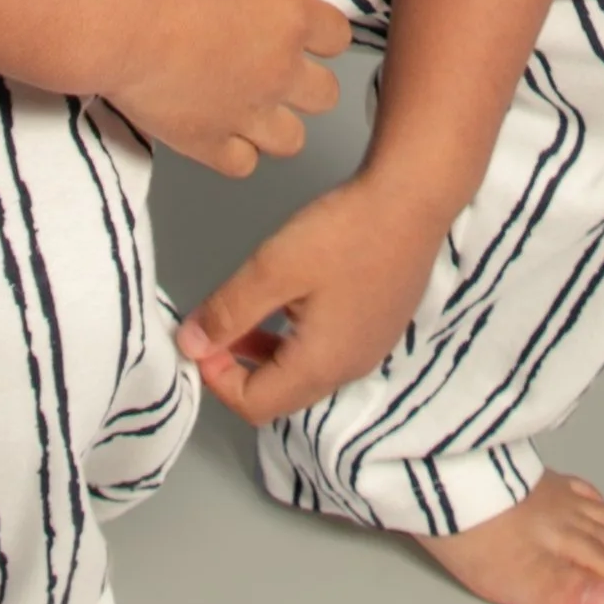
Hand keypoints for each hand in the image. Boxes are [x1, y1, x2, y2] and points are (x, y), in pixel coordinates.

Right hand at [97, 0, 348, 177]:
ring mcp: (249, 115)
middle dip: (306, 84)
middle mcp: (282, 73)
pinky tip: (216, 130)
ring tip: (249, 107)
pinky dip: (234, 151)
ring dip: (276, 124)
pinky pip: (244, 164)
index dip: (320, 32)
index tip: (296, 26)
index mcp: (292, 19)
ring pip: (293, 141)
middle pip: (326, 96)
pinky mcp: (209, 144)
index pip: (338, 36)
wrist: (120, 21)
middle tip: (273, 68)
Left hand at [174, 174, 448, 421]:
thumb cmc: (347, 232)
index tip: (199, 338)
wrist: (413, 198)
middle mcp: (349, 368)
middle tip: (214, 327)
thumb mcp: (273, 268)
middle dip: (237, 367)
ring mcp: (369, 347)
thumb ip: (229, 311)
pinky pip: (327, 349)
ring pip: (303, 371)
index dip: (216, 379)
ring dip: (264, 351)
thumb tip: (190, 344)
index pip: (254, 405)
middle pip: (280, 394)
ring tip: (243, 313)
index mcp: (321, 365)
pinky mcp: (379, 325)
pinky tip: (289, 298)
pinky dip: (294, 337)